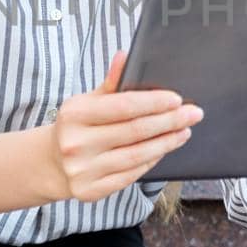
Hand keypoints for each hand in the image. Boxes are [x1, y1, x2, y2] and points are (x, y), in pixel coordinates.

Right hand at [44, 50, 204, 202]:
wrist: (52, 163)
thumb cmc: (77, 126)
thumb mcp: (87, 101)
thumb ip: (110, 83)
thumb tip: (125, 56)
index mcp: (75, 114)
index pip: (123, 106)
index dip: (154, 102)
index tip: (177, 99)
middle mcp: (77, 143)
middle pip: (135, 131)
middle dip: (170, 121)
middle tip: (193, 114)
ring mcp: (83, 170)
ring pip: (137, 155)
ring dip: (166, 143)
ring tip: (184, 132)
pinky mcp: (91, 190)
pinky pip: (131, 175)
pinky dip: (152, 161)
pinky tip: (164, 149)